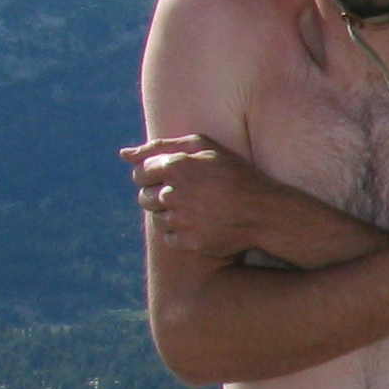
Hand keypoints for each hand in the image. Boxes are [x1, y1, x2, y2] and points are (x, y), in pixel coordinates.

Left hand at [125, 135, 315, 264]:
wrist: (264, 212)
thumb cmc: (234, 173)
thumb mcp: (204, 147)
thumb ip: (161, 146)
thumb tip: (123, 154)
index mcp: (174, 167)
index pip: (140, 173)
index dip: (154, 175)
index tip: (172, 178)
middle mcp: (173, 194)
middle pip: (145, 197)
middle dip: (160, 195)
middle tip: (187, 195)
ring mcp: (180, 220)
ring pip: (156, 219)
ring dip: (171, 214)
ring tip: (197, 209)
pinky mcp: (188, 241)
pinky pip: (169, 238)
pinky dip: (181, 233)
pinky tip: (201, 224)